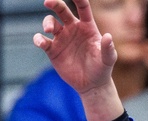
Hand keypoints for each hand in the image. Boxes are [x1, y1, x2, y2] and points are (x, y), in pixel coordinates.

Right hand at [34, 0, 123, 120]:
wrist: (92, 85)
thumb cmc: (102, 69)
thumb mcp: (108, 59)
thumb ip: (108, 48)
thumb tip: (108, 36)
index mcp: (87, 27)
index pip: (82, 8)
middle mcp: (73, 29)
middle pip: (62, 10)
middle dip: (55, 4)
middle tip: (48, 2)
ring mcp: (62, 38)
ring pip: (50, 23)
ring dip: (47, 23)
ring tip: (49, 30)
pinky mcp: (53, 50)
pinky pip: (42, 41)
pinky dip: (39, 39)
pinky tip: (41, 42)